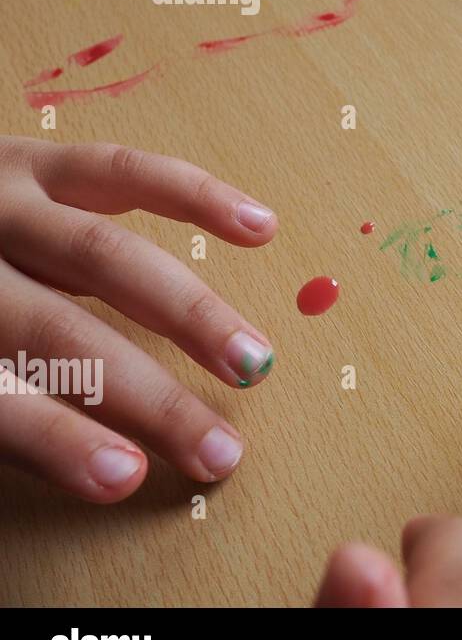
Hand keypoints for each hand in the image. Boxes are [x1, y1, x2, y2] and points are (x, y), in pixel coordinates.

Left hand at [0, 137, 276, 502]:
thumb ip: (5, 413)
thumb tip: (108, 467)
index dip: (59, 438)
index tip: (126, 477)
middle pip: (57, 333)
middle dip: (148, 395)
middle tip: (216, 447)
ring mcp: (0, 203)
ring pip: (103, 254)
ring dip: (191, 312)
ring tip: (253, 359)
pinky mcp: (32, 161)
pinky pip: (121, 171)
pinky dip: (196, 199)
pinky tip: (257, 228)